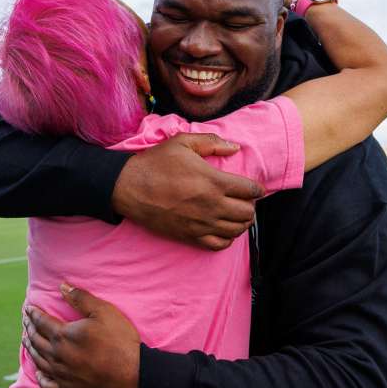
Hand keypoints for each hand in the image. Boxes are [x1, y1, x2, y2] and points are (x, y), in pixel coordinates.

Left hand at [23, 284, 140, 387]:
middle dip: (29, 328)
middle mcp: (57, 355)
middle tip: (25, 321)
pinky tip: (39, 372)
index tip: (28, 308)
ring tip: (27, 340)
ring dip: (30, 348)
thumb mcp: (104, 312)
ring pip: (38, 360)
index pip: (41, 322)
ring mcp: (62, 374)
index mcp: (63, 335)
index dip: (33, 314)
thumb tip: (62, 287)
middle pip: (36, 340)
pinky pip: (47, 384)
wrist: (133, 376)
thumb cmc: (120, 341)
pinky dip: (40, 377)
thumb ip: (81, 298)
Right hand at [111, 132, 263, 250]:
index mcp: (214, 182)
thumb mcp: (182, 142)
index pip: (250, 190)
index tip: (254, 188)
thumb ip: (211, 143)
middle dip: (250, 206)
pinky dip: (227, 239)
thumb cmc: (156, 163)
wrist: (130, 188)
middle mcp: (212, 206)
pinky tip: (223, 229)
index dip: (256, 189)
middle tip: (244, 201)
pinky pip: (219, 245)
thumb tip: (235, 147)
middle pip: (247, 213)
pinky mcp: (190, 236)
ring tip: (236, 215)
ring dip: (242, 223)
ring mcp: (202, 224)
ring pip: (237, 230)